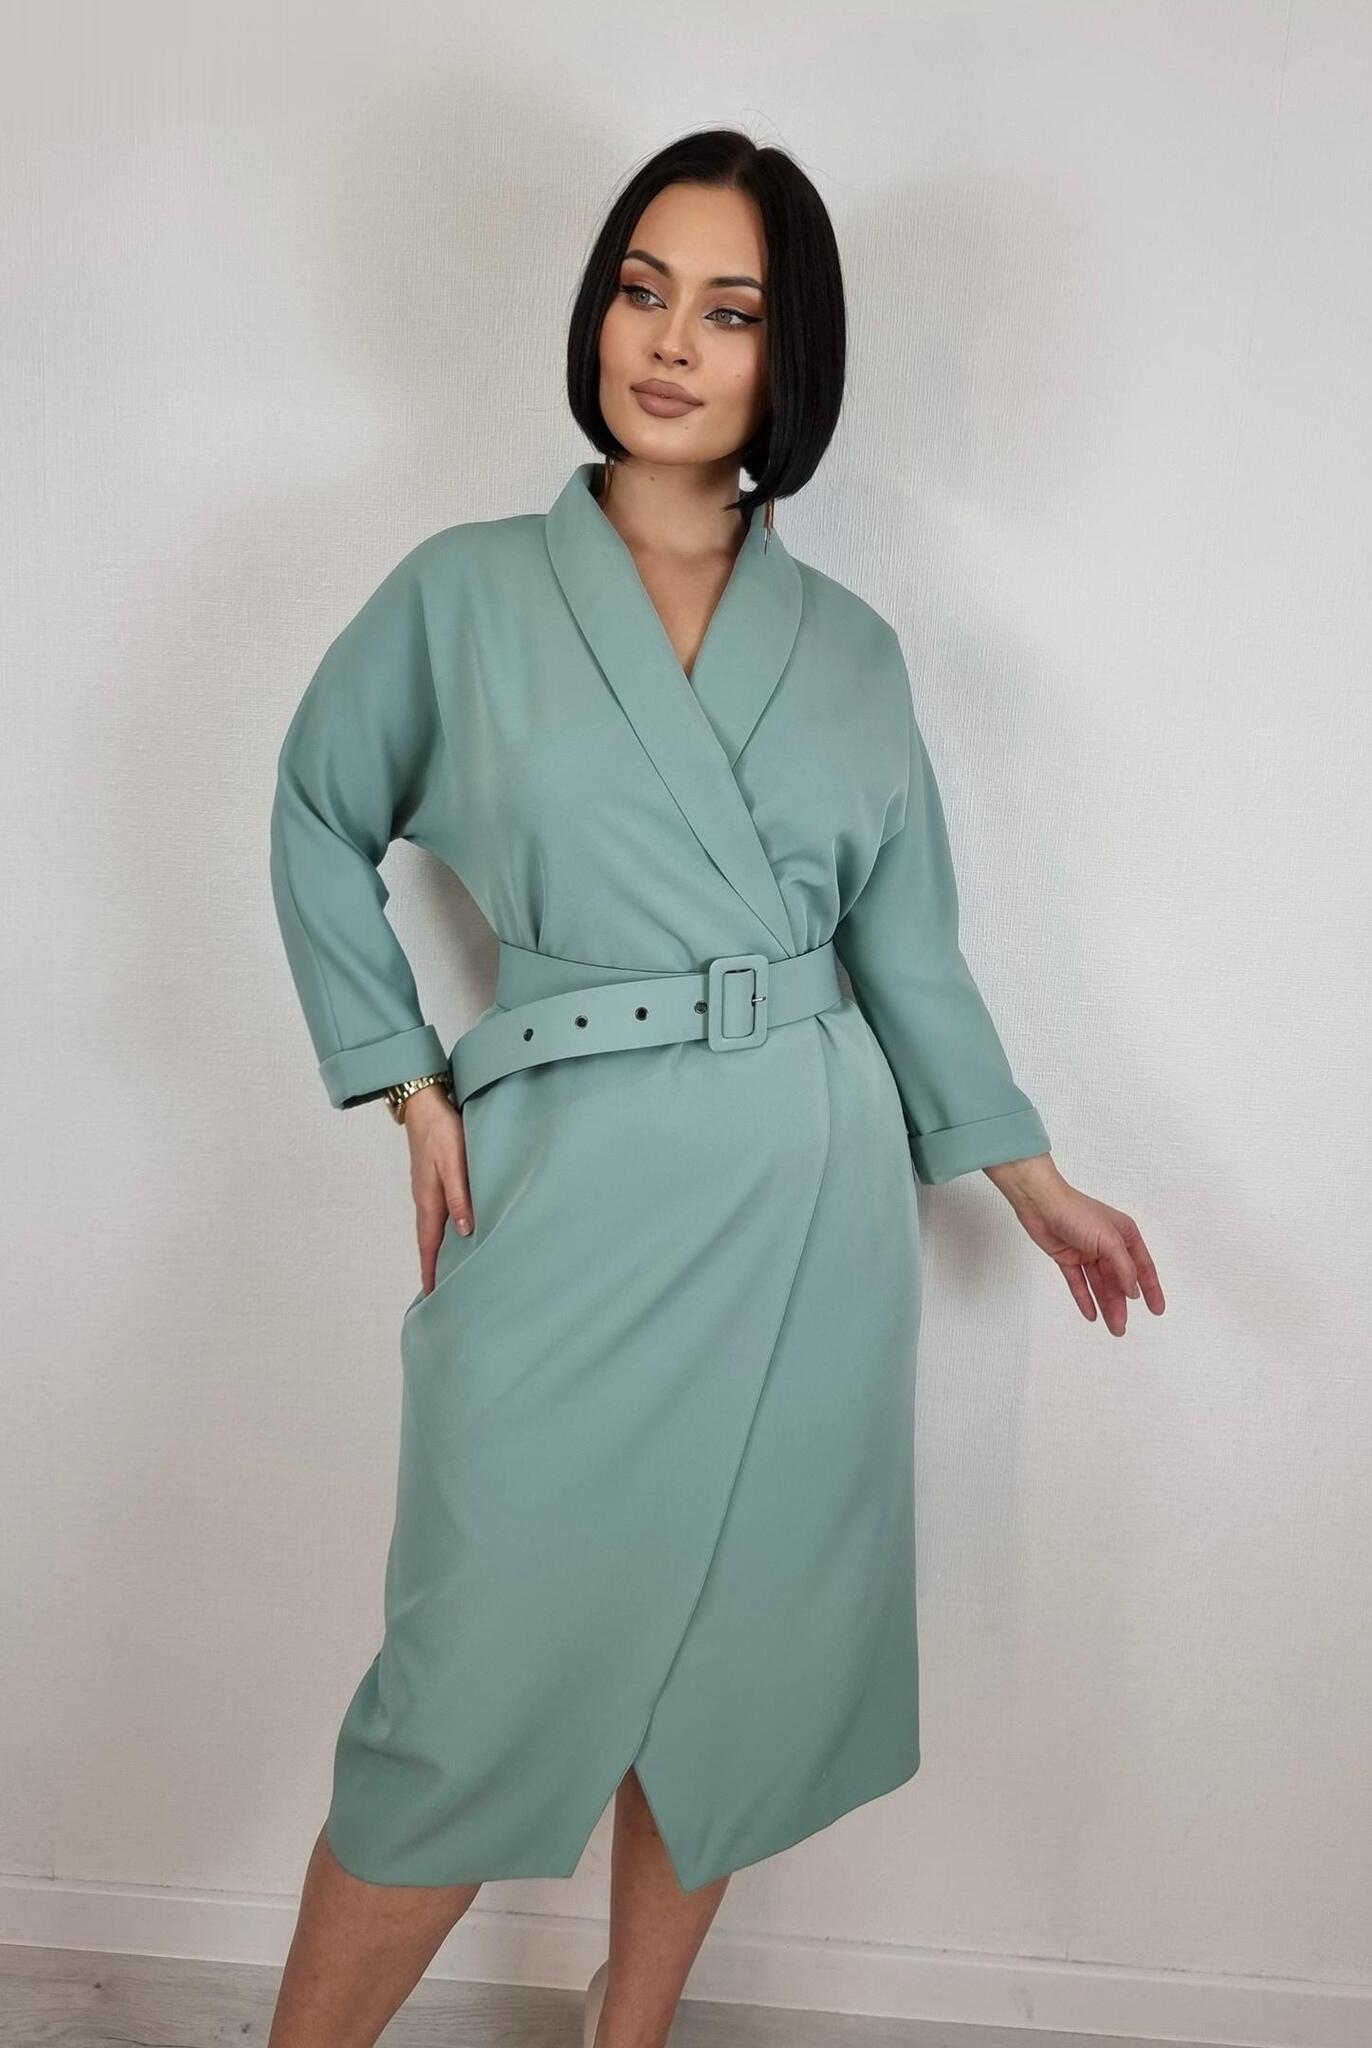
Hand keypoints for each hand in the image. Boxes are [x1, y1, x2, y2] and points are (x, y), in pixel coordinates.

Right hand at [400, 1084, 473, 1294]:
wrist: (425, 1103)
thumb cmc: (441, 1131)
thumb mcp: (454, 1162)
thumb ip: (459, 1195)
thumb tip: (465, 1231)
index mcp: (429, 1200)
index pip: (429, 1245)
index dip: (431, 1270)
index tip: (432, 1296)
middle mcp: (425, 1199)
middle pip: (429, 1241)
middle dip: (432, 1267)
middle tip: (440, 1293)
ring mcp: (427, 1189)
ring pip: (433, 1228)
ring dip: (437, 1250)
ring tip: (447, 1270)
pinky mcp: (433, 1180)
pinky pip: (437, 1214)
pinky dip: (442, 1231)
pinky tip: (454, 1232)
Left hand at [982, 1155, 1164, 1336]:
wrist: (1041, 1204)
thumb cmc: (1077, 1213)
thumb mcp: (1109, 1240)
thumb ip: (1124, 1267)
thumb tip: (1134, 1291)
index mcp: (1124, 1235)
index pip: (1143, 1267)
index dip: (1151, 1289)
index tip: (1157, 1310)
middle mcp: (1108, 1244)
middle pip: (1119, 1280)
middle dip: (1121, 1304)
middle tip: (1122, 1327)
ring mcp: (1087, 1252)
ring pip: (1100, 1284)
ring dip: (1106, 1305)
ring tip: (1112, 1327)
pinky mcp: (1068, 1258)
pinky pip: (1079, 1282)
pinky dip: (1085, 1298)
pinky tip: (1091, 1314)